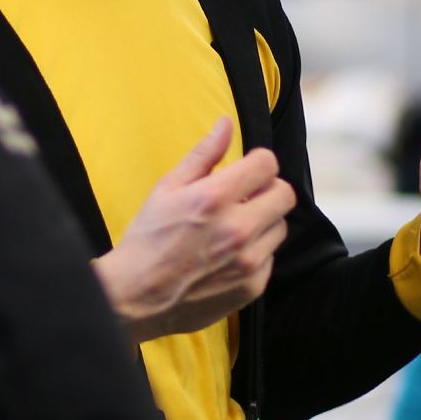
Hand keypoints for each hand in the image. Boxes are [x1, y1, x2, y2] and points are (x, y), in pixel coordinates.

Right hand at [93, 117, 298, 344]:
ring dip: (262, 222)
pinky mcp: (253, 285)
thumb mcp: (166, 188)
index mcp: (214, 198)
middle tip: (243, 198)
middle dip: (266, 190)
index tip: (245, 170)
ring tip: (232, 229)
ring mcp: (249, 260)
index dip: (257, 162)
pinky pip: (270, 256)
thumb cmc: (147, 239)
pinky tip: (227, 255)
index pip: (267, 164)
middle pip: (284, 194)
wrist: (136, 296)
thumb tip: (227, 123)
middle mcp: (238, 228)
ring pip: (280, 226)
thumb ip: (203, 154)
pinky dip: (255, 251)